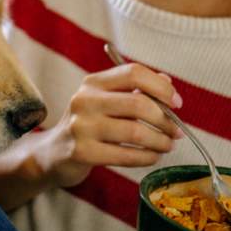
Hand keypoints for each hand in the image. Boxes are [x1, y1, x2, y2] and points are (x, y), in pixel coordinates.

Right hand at [35, 62, 183, 187]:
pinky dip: (147, 157)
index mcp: (92, 83)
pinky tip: (152, 156)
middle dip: (166, 120)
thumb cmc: (88, 125)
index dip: (161, 87)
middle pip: (139, 104)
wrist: (53, 153)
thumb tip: (167, 83)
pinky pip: (126, 155)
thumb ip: (135, 91)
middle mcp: (84, 100)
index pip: (134, 73)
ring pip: (136, 132)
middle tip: (177, 131)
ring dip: (160, 141)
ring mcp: (81, 127)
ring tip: (167, 145)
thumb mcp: (106, 102)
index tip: (177, 103)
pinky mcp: (82, 152)